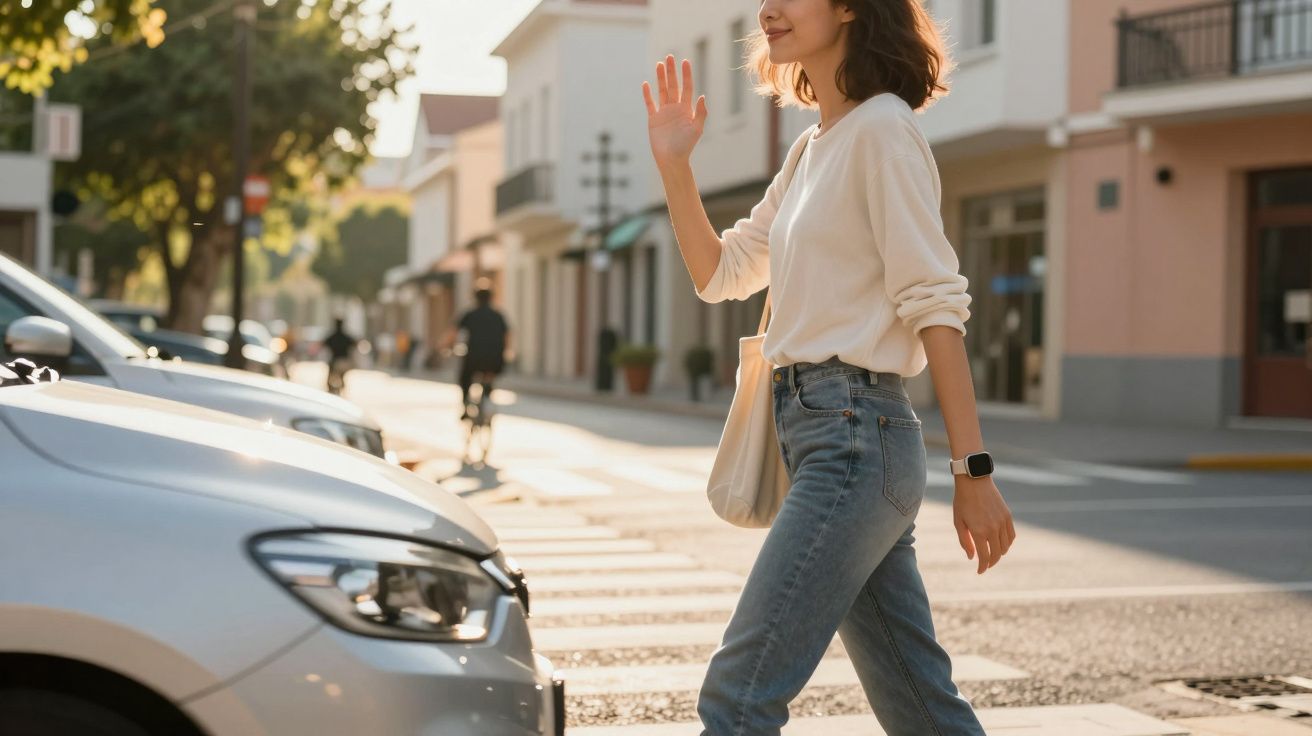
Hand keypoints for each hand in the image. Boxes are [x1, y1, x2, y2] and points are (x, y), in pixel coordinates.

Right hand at [641, 55, 706, 169]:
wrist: (672, 159)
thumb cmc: (686, 146)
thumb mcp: (696, 129)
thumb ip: (700, 113)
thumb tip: (702, 96)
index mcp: (686, 109)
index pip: (686, 87)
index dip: (686, 74)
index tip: (685, 61)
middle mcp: (675, 108)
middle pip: (673, 85)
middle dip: (672, 71)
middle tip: (670, 56)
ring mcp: (664, 113)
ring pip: (661, 91)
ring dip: (660, 78)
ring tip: (659, 64)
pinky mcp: (653, 119)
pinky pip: (650, 104)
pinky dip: (647, 95)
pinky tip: (646, 84)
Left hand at [952, 475, 1015, 574]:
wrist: (974, 481)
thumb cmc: (962, 501)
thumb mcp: (958, 522)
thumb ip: (965, 541)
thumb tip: (972, 557)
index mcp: (979, 531)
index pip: (984, 557)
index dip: (982, 567)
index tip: (980, 571)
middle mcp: (993, 528)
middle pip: (997, 554)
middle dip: (991, 562)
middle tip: (985, 565)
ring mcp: (1002, 522)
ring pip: (1006, 546)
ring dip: (1000, 554)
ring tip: (992, 554)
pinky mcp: (1008, 516)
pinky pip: (1011, 535)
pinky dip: (1007, 543)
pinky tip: (1001, 544)